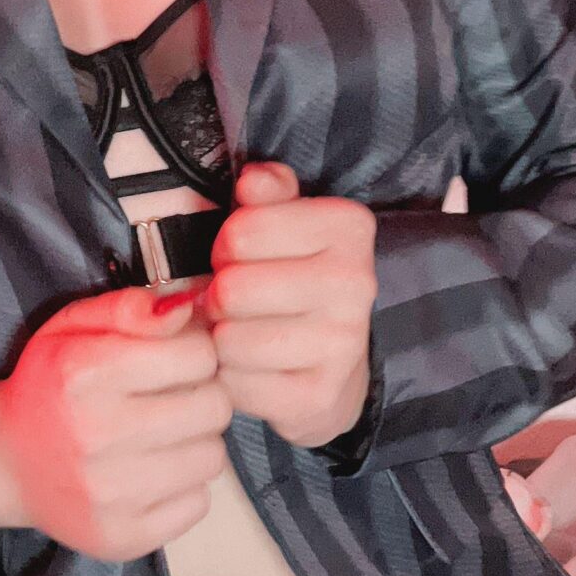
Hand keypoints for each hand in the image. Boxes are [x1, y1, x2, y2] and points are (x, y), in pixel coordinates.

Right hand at [0, 284, 233, 560]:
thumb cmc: (46, 386)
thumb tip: (190, 306)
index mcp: (86, 374)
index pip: (198, 355)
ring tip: (162, 436)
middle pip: (214, 408)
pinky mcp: (123, 536)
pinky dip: (184, 487)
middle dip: (202, 395)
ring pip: (212, 457)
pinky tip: (151, 473)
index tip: (176, 360)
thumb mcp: (72, 328)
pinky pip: (198, 504)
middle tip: (173, 399)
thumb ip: (130, 308)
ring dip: (195, 442)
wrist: (1, 462)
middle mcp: (98, 435)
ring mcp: (112, 494)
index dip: (195, 352)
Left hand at [198, 161, 377, 449]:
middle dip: (218, 295)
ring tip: (243, 332)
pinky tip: (252, 368)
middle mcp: (357, 283)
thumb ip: (267, 194)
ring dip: (221, 339)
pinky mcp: (319, 396)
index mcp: (349, 227)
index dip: (225, 246)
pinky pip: (236, 385)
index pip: (242, 230)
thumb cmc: (294, 278)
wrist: (335, 366)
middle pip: (231, 288)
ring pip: (229, 340)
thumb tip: (253, 180)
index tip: (240, 256)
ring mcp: (343, 345)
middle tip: (235, 301)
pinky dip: (230, 379)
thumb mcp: (284, 223)